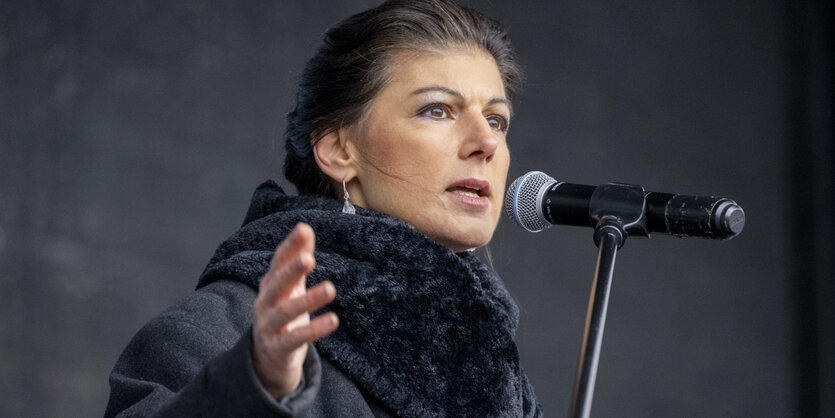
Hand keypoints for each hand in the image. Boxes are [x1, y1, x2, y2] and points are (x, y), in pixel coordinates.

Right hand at [252, 223, 337, 397]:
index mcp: (270, 284)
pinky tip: (333, 320)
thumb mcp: (290, 285)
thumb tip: (305, 227)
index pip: (277, 261)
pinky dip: (314, 329)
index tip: (303, 230)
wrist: (267, 356)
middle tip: (309, 258)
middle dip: (291, 271)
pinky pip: (296, 338)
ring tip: (331, 289)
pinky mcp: (279, 347)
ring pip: (286, 312)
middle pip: (276, 285)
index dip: (290, 246)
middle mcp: (265, 302)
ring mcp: (269, 326)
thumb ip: (298, 258)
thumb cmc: (282, 311)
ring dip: (308, 300)